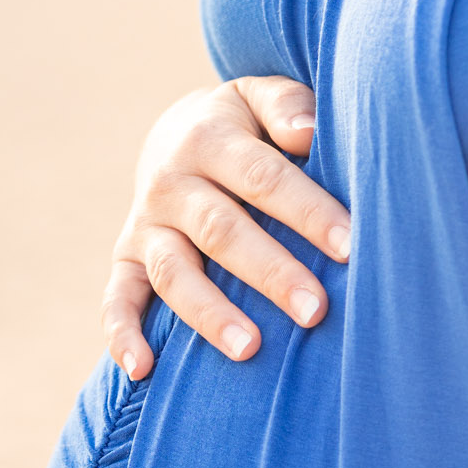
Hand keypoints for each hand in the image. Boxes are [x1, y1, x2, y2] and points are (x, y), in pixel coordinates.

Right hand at [102, 77, 351, 380]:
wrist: (176, 136)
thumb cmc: (246, 127)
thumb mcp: (259, 98)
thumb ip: (286, 107)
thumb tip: (307, 132)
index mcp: (209, 138)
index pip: (262, 177)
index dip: (306, 211)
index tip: (350, 247)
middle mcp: (171, 183)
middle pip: (221, 230)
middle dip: (270, 272)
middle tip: (315, 310)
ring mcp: (145, 225)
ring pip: (172, 273)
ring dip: (208, 312)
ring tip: (249, 350)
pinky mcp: (125, 259)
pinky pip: (117, 299)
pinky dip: (122, 333)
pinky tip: (142, 370)